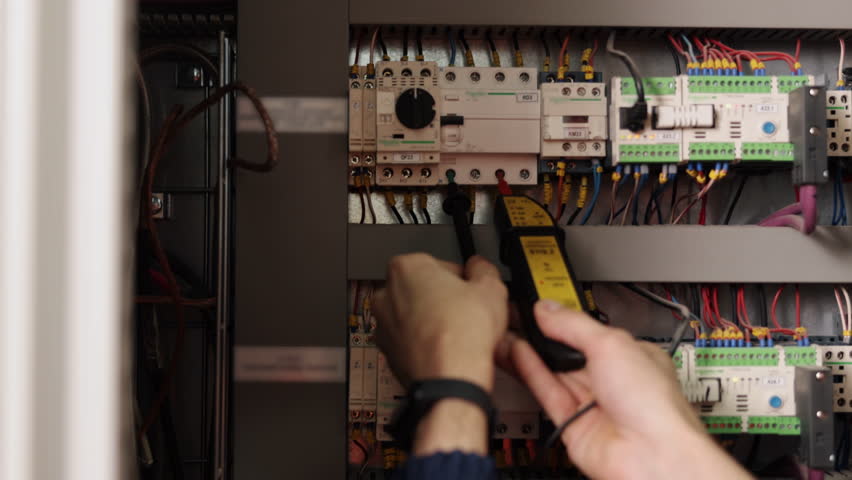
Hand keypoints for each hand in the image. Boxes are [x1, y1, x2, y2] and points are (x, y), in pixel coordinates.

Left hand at [373, 253, 507, 391]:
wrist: (448, 378)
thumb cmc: (461, 333)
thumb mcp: (491, 287)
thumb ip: (483, 269)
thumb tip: (480, 267)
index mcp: (406, 267)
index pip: (440, 264)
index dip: (462, 278)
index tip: (472, 289)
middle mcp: (386, 294)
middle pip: (423, 290)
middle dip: (444, 299)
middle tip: (468, 311)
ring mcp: (383, 325)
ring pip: (415, 317)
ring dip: (434, 322)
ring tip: (460, 332)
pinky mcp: (388, 353)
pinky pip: (410, 341)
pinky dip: (425, 344)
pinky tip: (447, 350)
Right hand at [497, 300, 751, 479]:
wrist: (650, 455)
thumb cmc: (654, 405)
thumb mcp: (612, 344)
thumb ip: (574, 324)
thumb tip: (547, 308)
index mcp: (631, 355)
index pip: (590, 329)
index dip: (564, 317)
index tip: (540, 305)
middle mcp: (611, 379)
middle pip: (568, 350)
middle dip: (542, 334)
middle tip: (516, 315)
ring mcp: (591, 402)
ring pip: (553, 371)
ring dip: (530, 351)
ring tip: (507, 330)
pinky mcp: (571, 423)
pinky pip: (546, 391)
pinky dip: (530, 371)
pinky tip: (516, 353)